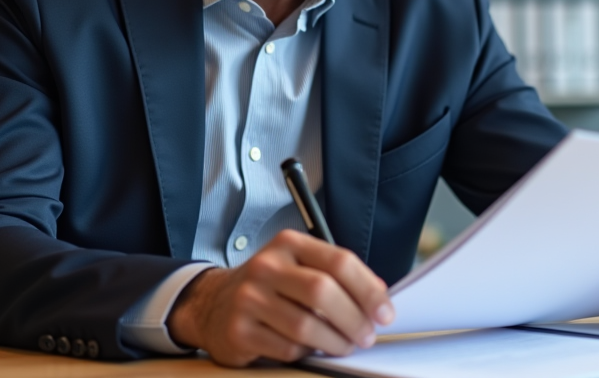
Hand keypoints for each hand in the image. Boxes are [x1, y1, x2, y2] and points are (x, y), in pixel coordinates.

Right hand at [167, 229, 393, 366]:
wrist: (212, 303)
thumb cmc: (270, 286)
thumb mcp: (298, 267)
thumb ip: (335, 275)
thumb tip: (379, 296)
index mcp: (288, 245)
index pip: (338, 262)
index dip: (368, 290)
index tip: (385, 312)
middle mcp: (266, 266)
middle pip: (322, 292)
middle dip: (354, 319)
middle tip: (367, 336)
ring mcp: (249, 298)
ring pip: (305, 325)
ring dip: (334, 342)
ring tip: (345, 347)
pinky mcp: (238, 330)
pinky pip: (286, 348)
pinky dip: (305, 353)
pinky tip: (310, 350)